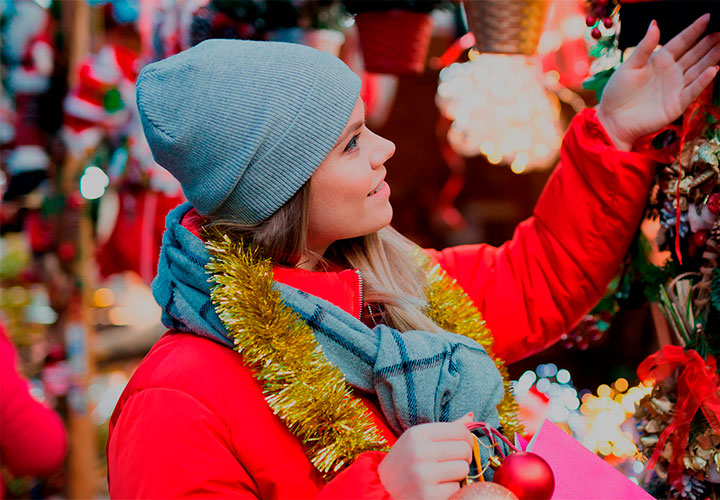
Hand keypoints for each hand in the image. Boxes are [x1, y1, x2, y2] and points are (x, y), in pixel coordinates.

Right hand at [378, 414, 473, 499]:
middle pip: (464, 449)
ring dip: (457, 474)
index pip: (459, 431)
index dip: (466, 438)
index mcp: (417, 434)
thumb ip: (446, 429)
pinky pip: (456, 488)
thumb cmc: (405, 461)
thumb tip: (472, 416)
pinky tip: (437, 488)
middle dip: (463, 456)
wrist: (383, 488)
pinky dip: (450, 489)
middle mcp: (419, 452)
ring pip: (463, 469)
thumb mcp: (418, 439)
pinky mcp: (428, 496)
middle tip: (452, 461)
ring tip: (442, 475)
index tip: (462, 445)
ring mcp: (423, 475)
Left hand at [597, 14, 719, 150]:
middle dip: (710, 41)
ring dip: (712, 57)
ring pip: (698, 69)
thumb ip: (644, 47)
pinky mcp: (677, 104)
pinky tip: (713, 70)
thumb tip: (655, 24)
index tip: (709, 17)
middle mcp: (671, 72)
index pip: (681, 41)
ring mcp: (676, 87)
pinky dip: (703, 81)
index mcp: (659, 60)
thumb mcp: (629, 66)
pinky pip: (693, 90)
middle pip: (695, 54)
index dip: (695, 30)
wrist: (612, 120)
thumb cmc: (617, 93)